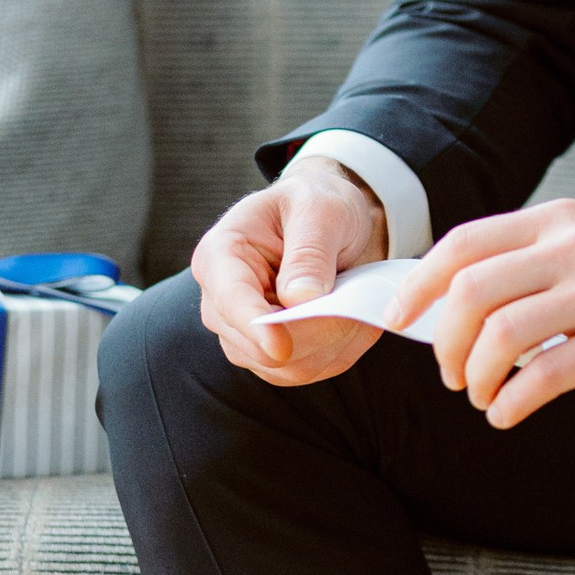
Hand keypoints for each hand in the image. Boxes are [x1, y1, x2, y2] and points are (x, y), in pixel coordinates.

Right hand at [190, 159, 388, 383]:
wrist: (327, 221)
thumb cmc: (317, 204)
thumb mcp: (321, 210)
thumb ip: (310, 251)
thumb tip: (300, 299)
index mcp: (221, 255)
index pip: (230, 301)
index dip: (255, 327)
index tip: (281, 347)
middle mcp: (222, 301)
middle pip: (257, 346)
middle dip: (313, 334)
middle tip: (352, 302)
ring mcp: (242, 332)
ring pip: (285, 368)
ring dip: (331, 345)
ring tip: (354, 305)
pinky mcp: (270, 352)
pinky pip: (306, 371)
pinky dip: (337, 353)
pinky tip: (352, 321)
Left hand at [406, 201, 574, 430]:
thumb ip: (535, 259)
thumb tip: (462, 302)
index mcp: (558, 221)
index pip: (463, 246)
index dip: (419, 286)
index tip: (399, 319)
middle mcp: (574, 248)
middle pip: (471, 293)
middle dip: (445, 343)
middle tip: (451, 372)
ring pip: (502, 335)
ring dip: (476, 377)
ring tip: (483, 395)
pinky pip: (547, 375)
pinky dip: (513, 402)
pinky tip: (510, 413)